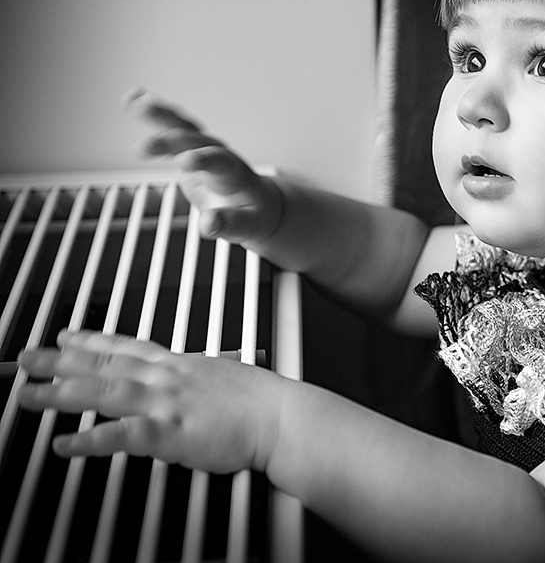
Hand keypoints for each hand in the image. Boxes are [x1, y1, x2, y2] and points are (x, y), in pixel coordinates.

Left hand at [17, 331, 284, 473]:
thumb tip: (187, 382)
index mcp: (179, 363)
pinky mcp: (169, 432)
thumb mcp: (223, 373)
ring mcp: (165, 402)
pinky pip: (121, 435)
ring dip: (62, 393)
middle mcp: (167, 377)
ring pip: (104, 392)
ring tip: (30, 396)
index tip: (66, 336)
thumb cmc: (260, 400)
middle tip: (28, 358)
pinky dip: (89, 441)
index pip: (127, 345)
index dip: (92, 339)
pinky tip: (65, 445)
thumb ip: (195, 378)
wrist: (280, 416)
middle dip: (62, 361)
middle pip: (106, 363)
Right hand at [126, 88, 280, 245]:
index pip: (220, 163)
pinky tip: (132, 99)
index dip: (203, 160)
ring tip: (135, 103)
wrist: (258, 202)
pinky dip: (154, 114)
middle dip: (171, 142)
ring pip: (183, 127)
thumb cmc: (254, 215)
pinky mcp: (190, 149)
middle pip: (196, 141)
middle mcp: (220, 154)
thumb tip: (209, 224)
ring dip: (161, 115)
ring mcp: (205, 149)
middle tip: (144, 147)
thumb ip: (229, 224)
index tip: (185, 162)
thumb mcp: (247, 227)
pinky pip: (172, 128)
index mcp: (235, 174)